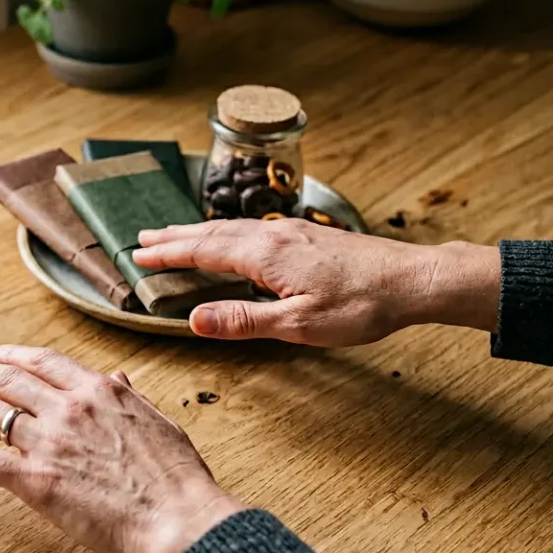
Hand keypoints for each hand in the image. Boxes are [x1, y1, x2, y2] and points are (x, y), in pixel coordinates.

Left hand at [0, 346, 243, 552]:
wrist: (177, 517)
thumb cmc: (177, 477)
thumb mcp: (158, 422)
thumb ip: (129, 398)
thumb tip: (117, 378)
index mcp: (99, 390)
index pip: (43, 362)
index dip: (13, 355)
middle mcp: (68, 408)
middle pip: (7, 379)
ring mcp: (49, 443)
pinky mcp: (36, 481)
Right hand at [132, 219, 500, 346]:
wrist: (413, 279)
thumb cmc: (362, 304)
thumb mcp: (298, 324)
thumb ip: (243, 320)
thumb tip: (194, 319)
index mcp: (265, 255)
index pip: (204, 252)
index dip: (170, 255)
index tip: (140, 256)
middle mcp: (273, 235)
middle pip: (212, 232)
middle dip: (175, 237)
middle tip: (144, 238)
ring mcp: (291, 232)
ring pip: (232, 227)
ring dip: (198, 232)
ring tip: (176, 235)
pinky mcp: (308, 236)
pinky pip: (252, 228)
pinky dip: (227, 232)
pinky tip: (232, 239)